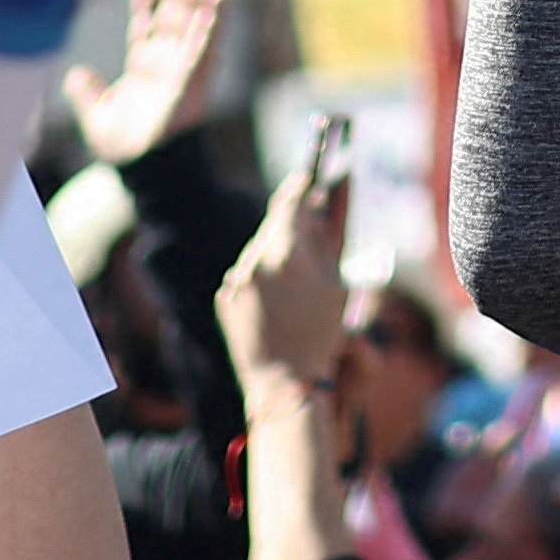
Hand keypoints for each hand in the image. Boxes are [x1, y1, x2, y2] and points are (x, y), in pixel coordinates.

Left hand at [66, 0, 230, 166]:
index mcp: (145, 64)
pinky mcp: (195, 78)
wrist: (144, 171)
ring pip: (192, 19)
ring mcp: (183, 66)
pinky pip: (206, 43)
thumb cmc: (124, 148)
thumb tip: (77, 73)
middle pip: (175, 10)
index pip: (147, 19)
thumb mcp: (97, 116)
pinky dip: (213, 20)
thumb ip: (88, 93)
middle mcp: (168, 60)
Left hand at [216, 160, 348, 398]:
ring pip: (257, 248)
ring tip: (292, 283)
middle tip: (306, 224)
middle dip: (289, 223)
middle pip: (272, 224)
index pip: (290, 202)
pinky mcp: (224, 295)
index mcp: (288, 253)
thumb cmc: (320, 335)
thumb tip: (317, 208)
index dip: (300, 187)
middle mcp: (257, 260)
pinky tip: (273, 303)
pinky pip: (245, 273)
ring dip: (274, 253)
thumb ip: (323, 242)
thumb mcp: (335, 285)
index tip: (307, 177)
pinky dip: (259, 278)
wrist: (284, 381)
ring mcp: (237, 278)